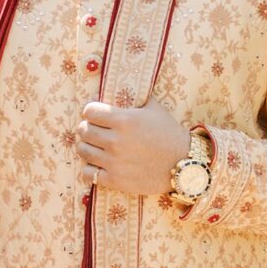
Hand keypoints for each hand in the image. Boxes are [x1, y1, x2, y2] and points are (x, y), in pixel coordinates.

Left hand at [75, 99, 191, 198]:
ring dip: (86, 147)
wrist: (183, 163)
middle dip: (86, 128)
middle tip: (92, 131)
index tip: (95, 115)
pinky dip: (89, 168)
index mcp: (124, 120)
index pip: (90, 111)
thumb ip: (135, 98)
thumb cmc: (169, 134)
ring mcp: (114, 162)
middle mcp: (116, 141)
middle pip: (83, 130)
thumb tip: (119, 88)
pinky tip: (97, 165)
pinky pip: (88, 173)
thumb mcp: (154, 109)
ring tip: (93, 147)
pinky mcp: (115, 180)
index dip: (91, 111)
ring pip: (83, 151)